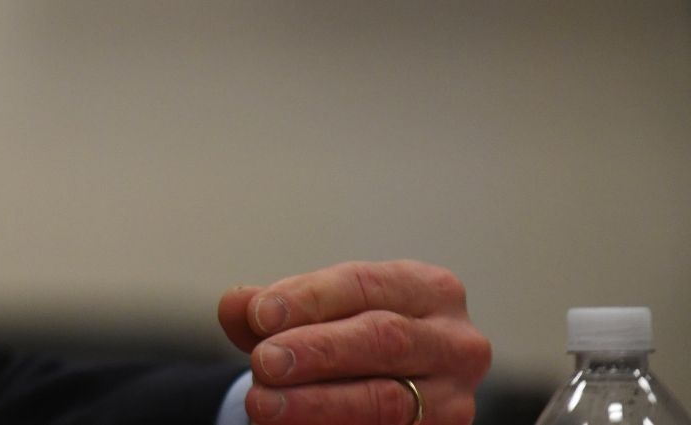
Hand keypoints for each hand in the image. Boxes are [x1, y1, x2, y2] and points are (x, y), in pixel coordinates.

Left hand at [217, 260, 490, 424]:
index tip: (260, 315)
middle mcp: (455, 343)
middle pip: (384, 339)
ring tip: (264, 405)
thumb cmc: (350, 339)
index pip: (365, 284)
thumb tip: (236, 305)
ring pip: (386, 401)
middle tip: (263, 363)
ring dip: (319, 404)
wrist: (387, 387)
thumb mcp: (315, 314)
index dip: (310, 299)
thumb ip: (273, 309)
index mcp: (429, 289)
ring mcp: (454, 399)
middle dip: (317, 351)